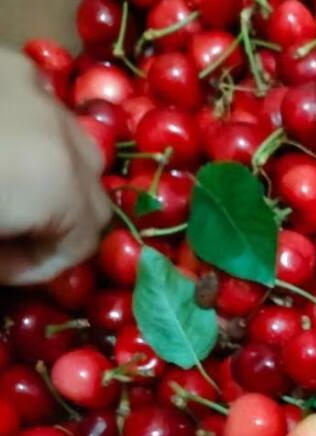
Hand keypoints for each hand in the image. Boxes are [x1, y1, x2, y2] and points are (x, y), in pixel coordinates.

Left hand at [0, 50, 109, 284]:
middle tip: (10, 233)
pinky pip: (37, 105)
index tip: (3, 272)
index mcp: (58, 188)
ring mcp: (34, 92)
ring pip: (70, 145)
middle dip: (56, 220)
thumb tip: (8, 260)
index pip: (80, 244)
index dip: (41, 267)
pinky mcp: (7, 66)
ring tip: (6, 188)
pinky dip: (25, 130)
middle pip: (89, 193)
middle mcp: (61, 136)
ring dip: (48, 174)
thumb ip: (4, 259)